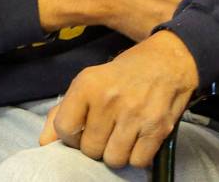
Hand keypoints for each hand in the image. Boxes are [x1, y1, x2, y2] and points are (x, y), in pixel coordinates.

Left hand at [39, 30, 197, 168]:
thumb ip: (65, 110)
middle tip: (110, 128)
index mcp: (88, 83)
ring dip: (118, 151)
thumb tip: (44, 143)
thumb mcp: (93, 79)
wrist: (173, 57)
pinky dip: (138, 155)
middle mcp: (109, 98)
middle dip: (98, 144)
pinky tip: (141, 137)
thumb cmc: (128, 71)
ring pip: (113, 159)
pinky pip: (137, 161)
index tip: (85, 126)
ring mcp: (135, 114)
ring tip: (125, 133)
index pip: (64, 130)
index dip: (72, 135)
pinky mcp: (157, 127)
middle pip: (90, 150)